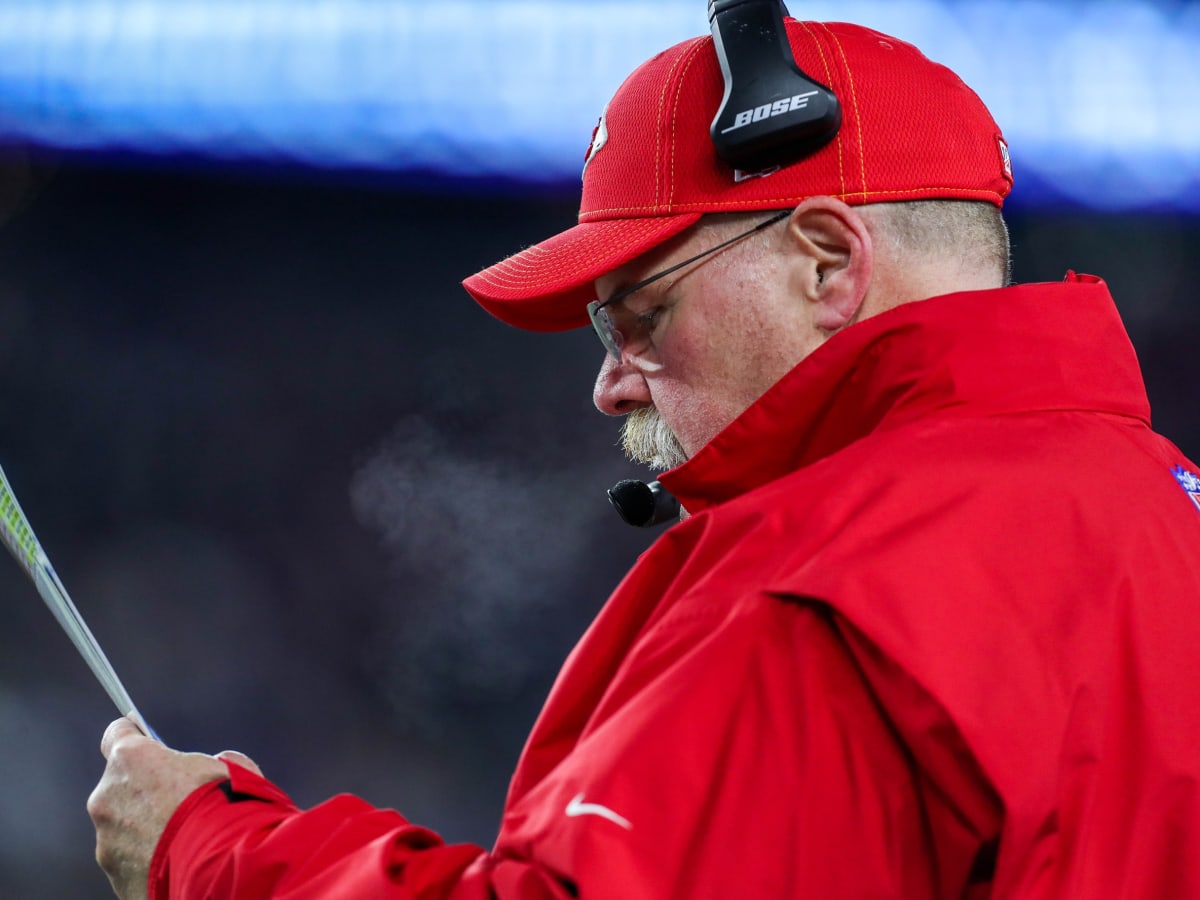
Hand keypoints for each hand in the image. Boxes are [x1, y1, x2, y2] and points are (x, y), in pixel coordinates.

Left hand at [87, 718, 261, 899]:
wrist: (219, 865)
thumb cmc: (224, 808)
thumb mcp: (231, 768)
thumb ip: (212, 762)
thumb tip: (217, 768)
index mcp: (132, 760)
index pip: (116, 735)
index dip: (135, 738)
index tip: (147, 744)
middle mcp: (108, 796)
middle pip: (121, 786)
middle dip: (145, 792)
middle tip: (179, 804)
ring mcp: (106, 838)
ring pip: (123, 826)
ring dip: (144, 828)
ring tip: (181, 839)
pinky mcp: (112, 871)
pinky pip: (128, 858)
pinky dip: (147, 858)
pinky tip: (175, 860)